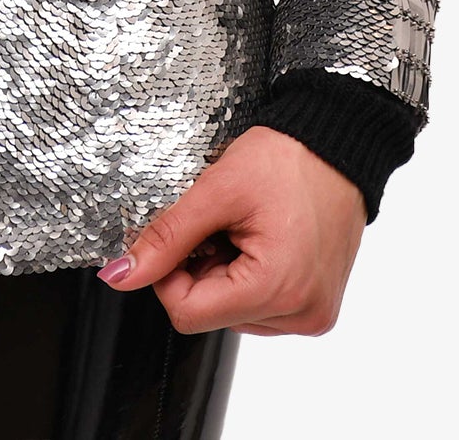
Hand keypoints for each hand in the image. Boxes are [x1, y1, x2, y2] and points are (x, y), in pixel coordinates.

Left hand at [97, 128, 366, 335]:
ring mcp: (312, 313)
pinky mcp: (316, 306)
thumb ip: (166, 237)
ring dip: (226, 272)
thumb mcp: (217, 191)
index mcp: (278, 289)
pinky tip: (262, 240)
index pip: (188, 314)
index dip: (169, 273)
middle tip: (221, 223)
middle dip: (202, 268)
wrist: (336, 143)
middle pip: (211, 313)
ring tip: (246, 228)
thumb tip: (121, 275)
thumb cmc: (289, 159)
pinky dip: (249, 276)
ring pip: (233, 312)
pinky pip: (262, 306)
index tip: (180, 235)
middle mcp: (301, 313)